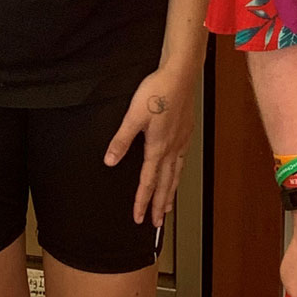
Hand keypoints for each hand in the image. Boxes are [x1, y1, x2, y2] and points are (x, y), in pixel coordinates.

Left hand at [104, 63, 197, 226]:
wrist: (180, 74)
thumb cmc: (158, 91)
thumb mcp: (133, 115)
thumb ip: (121, 140)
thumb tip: (110, 161)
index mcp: (157, 146)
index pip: (148, 181)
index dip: (142, 201)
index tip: (139, 218)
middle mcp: (172, 147)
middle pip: (165, 182)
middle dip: (159, 204)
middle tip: (156, 223)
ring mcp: (181, 139)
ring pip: (176, 172)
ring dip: (171, 191)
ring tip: (168, 205)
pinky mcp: (186, 129)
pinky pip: (183, 159)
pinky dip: (179, 172)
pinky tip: (178, 170)